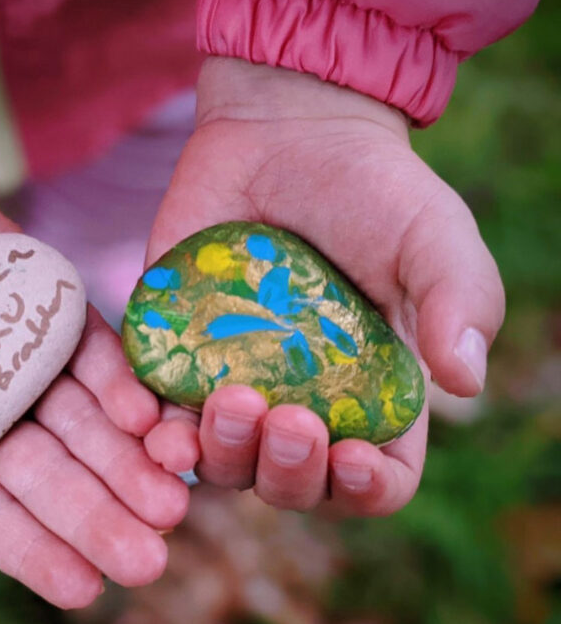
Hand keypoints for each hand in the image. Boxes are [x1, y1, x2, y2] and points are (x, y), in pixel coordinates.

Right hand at [0, 163, 188, 606]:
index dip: (32, 551)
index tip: (81, 589)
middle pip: (52, 476)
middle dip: (99, 517)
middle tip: (150, 560)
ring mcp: (19, 363)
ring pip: (85, 423)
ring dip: (130, 460)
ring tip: (173, 500)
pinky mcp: (44, 309)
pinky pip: (89, 350)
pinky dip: (120, 382)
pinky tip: (150, 416)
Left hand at [143, 58, 503, 515]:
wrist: (284, 133)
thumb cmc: (371, 189)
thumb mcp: (434, 237)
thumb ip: (460, 301)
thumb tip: (465, 382)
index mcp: (374, 396)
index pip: (373, 481)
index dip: (364, 490)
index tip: (352, 457)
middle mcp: (302, 403)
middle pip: (290, 485)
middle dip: (287, 474)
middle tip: (288, 419)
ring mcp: (235, 382)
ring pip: (220, 464)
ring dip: (223, 455)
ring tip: (231, 402)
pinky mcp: (177, 354)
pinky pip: (159, 415)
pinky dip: (158, 433)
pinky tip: (158, 422)